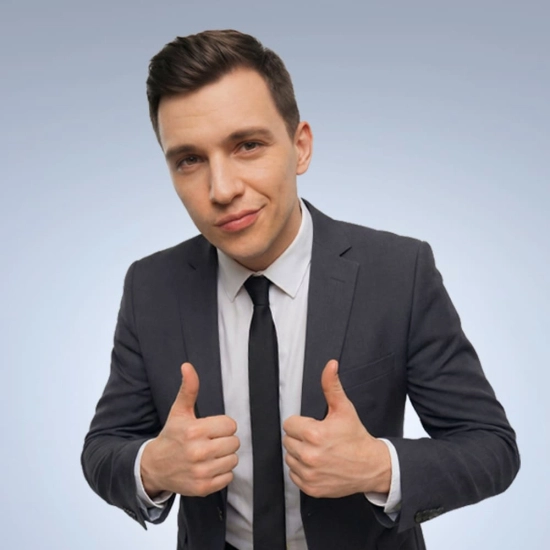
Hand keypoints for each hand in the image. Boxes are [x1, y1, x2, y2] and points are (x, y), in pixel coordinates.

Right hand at [141, 362, 239, 497]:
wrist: (154, 467)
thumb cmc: (172, 436)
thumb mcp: (179, 411)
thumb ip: (188, 388)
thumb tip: (187, 366)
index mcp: (194, 431)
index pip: (230, 425)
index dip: (222, 426)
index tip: (210, 429)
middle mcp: (198, 452)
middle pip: (234, 442)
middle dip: (224, 441)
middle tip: (210, 442)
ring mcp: (201, 472)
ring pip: (233, 460)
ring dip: (224, 457)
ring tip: (210, 454)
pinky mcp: (203, 488)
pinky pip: (228, 477)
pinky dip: (222, 473)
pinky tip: (208, 467)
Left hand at [283, 360, 390, 497]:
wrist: (371, 466)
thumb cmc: (356, 437)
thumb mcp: (344, 408)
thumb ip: (331, 385)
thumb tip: (330, 365)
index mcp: (314, 434)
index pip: (289, 424)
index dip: (301, 423)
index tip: (314, 426)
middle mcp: (309, 456)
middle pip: (288, 441)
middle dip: (300, 438)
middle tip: (318, 439)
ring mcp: (310, 474)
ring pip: (289, 458)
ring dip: (300, 454)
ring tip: (318, 451)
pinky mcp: (311, 488)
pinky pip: (294, 475)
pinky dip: (302, 470)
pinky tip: (318, 464)